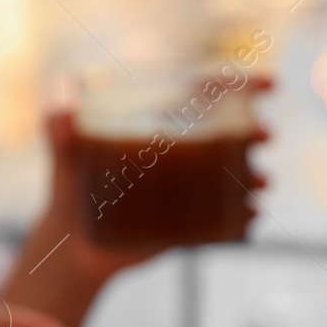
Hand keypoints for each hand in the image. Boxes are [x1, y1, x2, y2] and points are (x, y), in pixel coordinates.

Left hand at [32, 100, 272, 283]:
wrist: (73, 242)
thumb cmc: (68, 185)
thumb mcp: (61, 150)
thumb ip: (58, 125)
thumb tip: (64, 102)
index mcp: (164, 122)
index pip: (209, 93)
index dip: (244, 85)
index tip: (268, 84)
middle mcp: (184, 151)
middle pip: (233, 133)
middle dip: (256, 130)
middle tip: (263, 135)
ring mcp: (191, 188)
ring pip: (236, 177)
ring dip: (256, 176)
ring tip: (260, 182)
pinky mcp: (192, 223)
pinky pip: (227, 220)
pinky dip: (244, 218)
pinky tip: (252, 216)